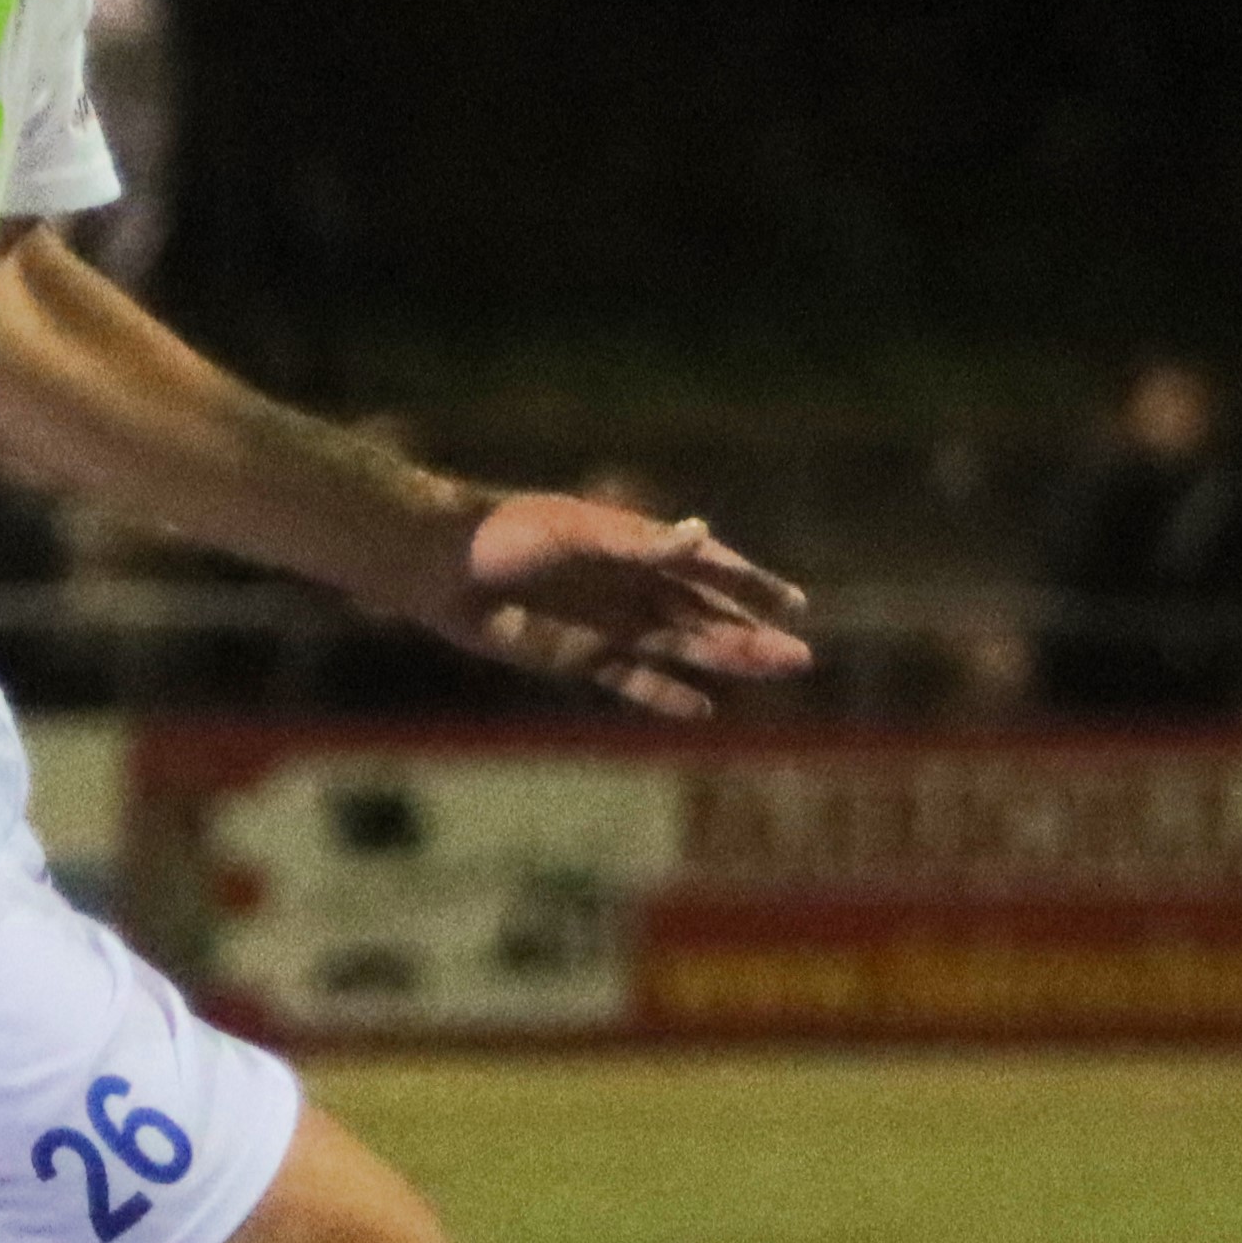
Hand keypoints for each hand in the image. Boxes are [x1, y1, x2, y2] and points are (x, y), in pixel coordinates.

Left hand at [422, 491, 813, 721]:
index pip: (707, 566)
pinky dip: (667, 695)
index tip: (795, 603)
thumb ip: (638, 541)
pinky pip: (634, 680)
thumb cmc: (503, 533)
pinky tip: (703, 710)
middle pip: (704, 613)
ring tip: (772, 674)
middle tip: (801, 658)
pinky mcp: (578, 656)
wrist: (440, 566)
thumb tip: (700, 534)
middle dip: (751, 634)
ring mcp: (606, 622)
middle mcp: (628, 583)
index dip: (751, 583)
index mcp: (633, 543)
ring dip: (724, 661)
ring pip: (680, 647)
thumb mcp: (573, 532)